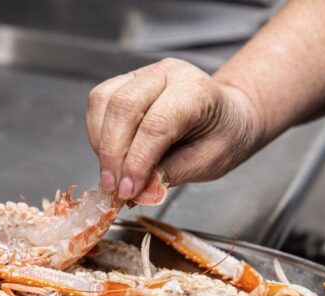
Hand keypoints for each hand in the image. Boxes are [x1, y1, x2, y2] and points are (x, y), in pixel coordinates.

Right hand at [86, 58, 265, 203]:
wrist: (227, 116)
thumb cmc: (222, 137)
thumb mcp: (208, 163)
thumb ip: (170, 175)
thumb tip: (137, 192)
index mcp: (196, 90)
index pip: (156, 125)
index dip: (137, 161)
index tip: (128, 191)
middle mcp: (167, 73)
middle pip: (123, 108)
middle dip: (112, 154)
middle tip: (114, 188)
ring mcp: (142, 74)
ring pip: (104, 102)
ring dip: (100, 143)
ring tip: (112, 174)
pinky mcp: (125, 82)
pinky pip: (98, 102)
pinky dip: (97, 133)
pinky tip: (109, 155)